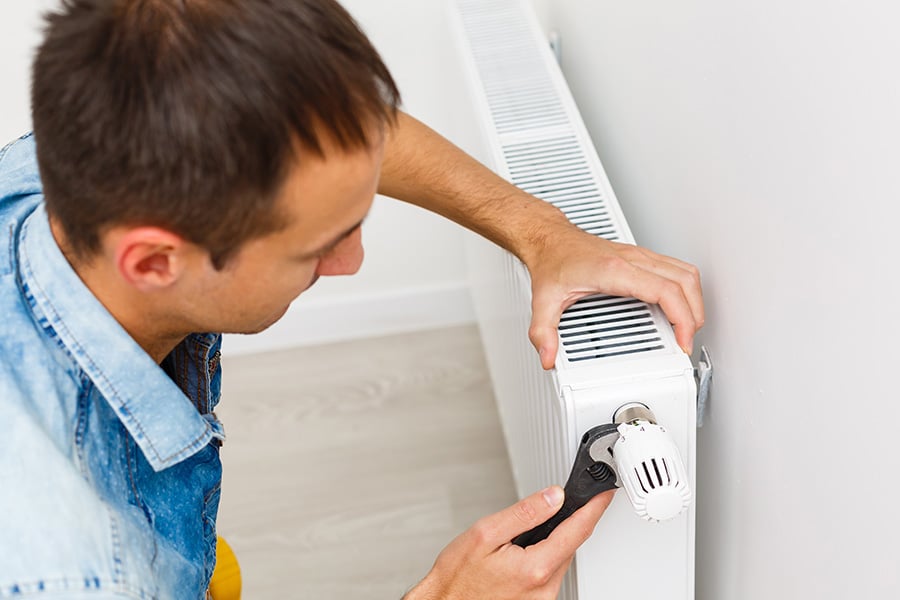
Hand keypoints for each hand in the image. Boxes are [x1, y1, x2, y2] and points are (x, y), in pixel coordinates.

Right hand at [404, 486, 613, 599]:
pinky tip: (518, 555)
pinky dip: (542, 557)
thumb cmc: (458, 578)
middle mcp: (545, 588)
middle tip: (548, 507)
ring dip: (550, 541)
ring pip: (560, 558)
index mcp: (535, 567)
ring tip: (518, 538)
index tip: (603, 492)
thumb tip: (554, 496)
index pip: (577, 530)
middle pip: (570, 544)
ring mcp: (543, 599)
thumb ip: (524, 513)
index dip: (593, 507)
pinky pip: (550, 572)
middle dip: (564, 522)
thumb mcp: (486, 533)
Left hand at [524, 224, 704, 368]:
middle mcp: (632, 259)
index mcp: (614, 270)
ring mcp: (639, 255)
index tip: (682, 341)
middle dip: (693, 315)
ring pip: (685, 272)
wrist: (550, 238)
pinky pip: (675, 268)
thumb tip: (547, 356)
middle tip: (687, 340)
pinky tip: (677, 306)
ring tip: (688, 326)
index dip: (681, 318)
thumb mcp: (543, 300)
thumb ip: (543, 332)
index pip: (664, 291)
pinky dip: (684, 289)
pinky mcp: (640, 256)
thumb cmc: (552, 261)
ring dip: (694, 300)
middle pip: (684, 282)